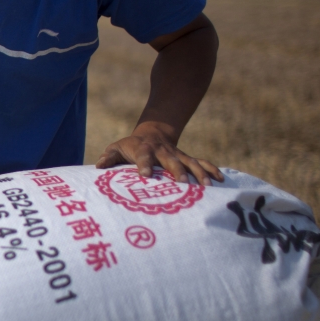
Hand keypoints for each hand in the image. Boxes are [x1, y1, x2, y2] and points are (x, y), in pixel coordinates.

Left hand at [96, 123, 222, 185]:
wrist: (152, 133)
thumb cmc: (131, 146)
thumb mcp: (117, 148)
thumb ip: (108, 157)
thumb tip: (98, 166)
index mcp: (144, 150)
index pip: (144, 157)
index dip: (144, 165)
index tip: (145, 175)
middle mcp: (163, 152)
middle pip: (172, 161)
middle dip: (178, 171)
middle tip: (183, 183)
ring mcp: (177, 155)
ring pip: (191, 163)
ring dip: (199, 173)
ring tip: (207, 187)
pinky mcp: (187, 158)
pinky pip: (202, 163)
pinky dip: (212, 170)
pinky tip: (221, 180)